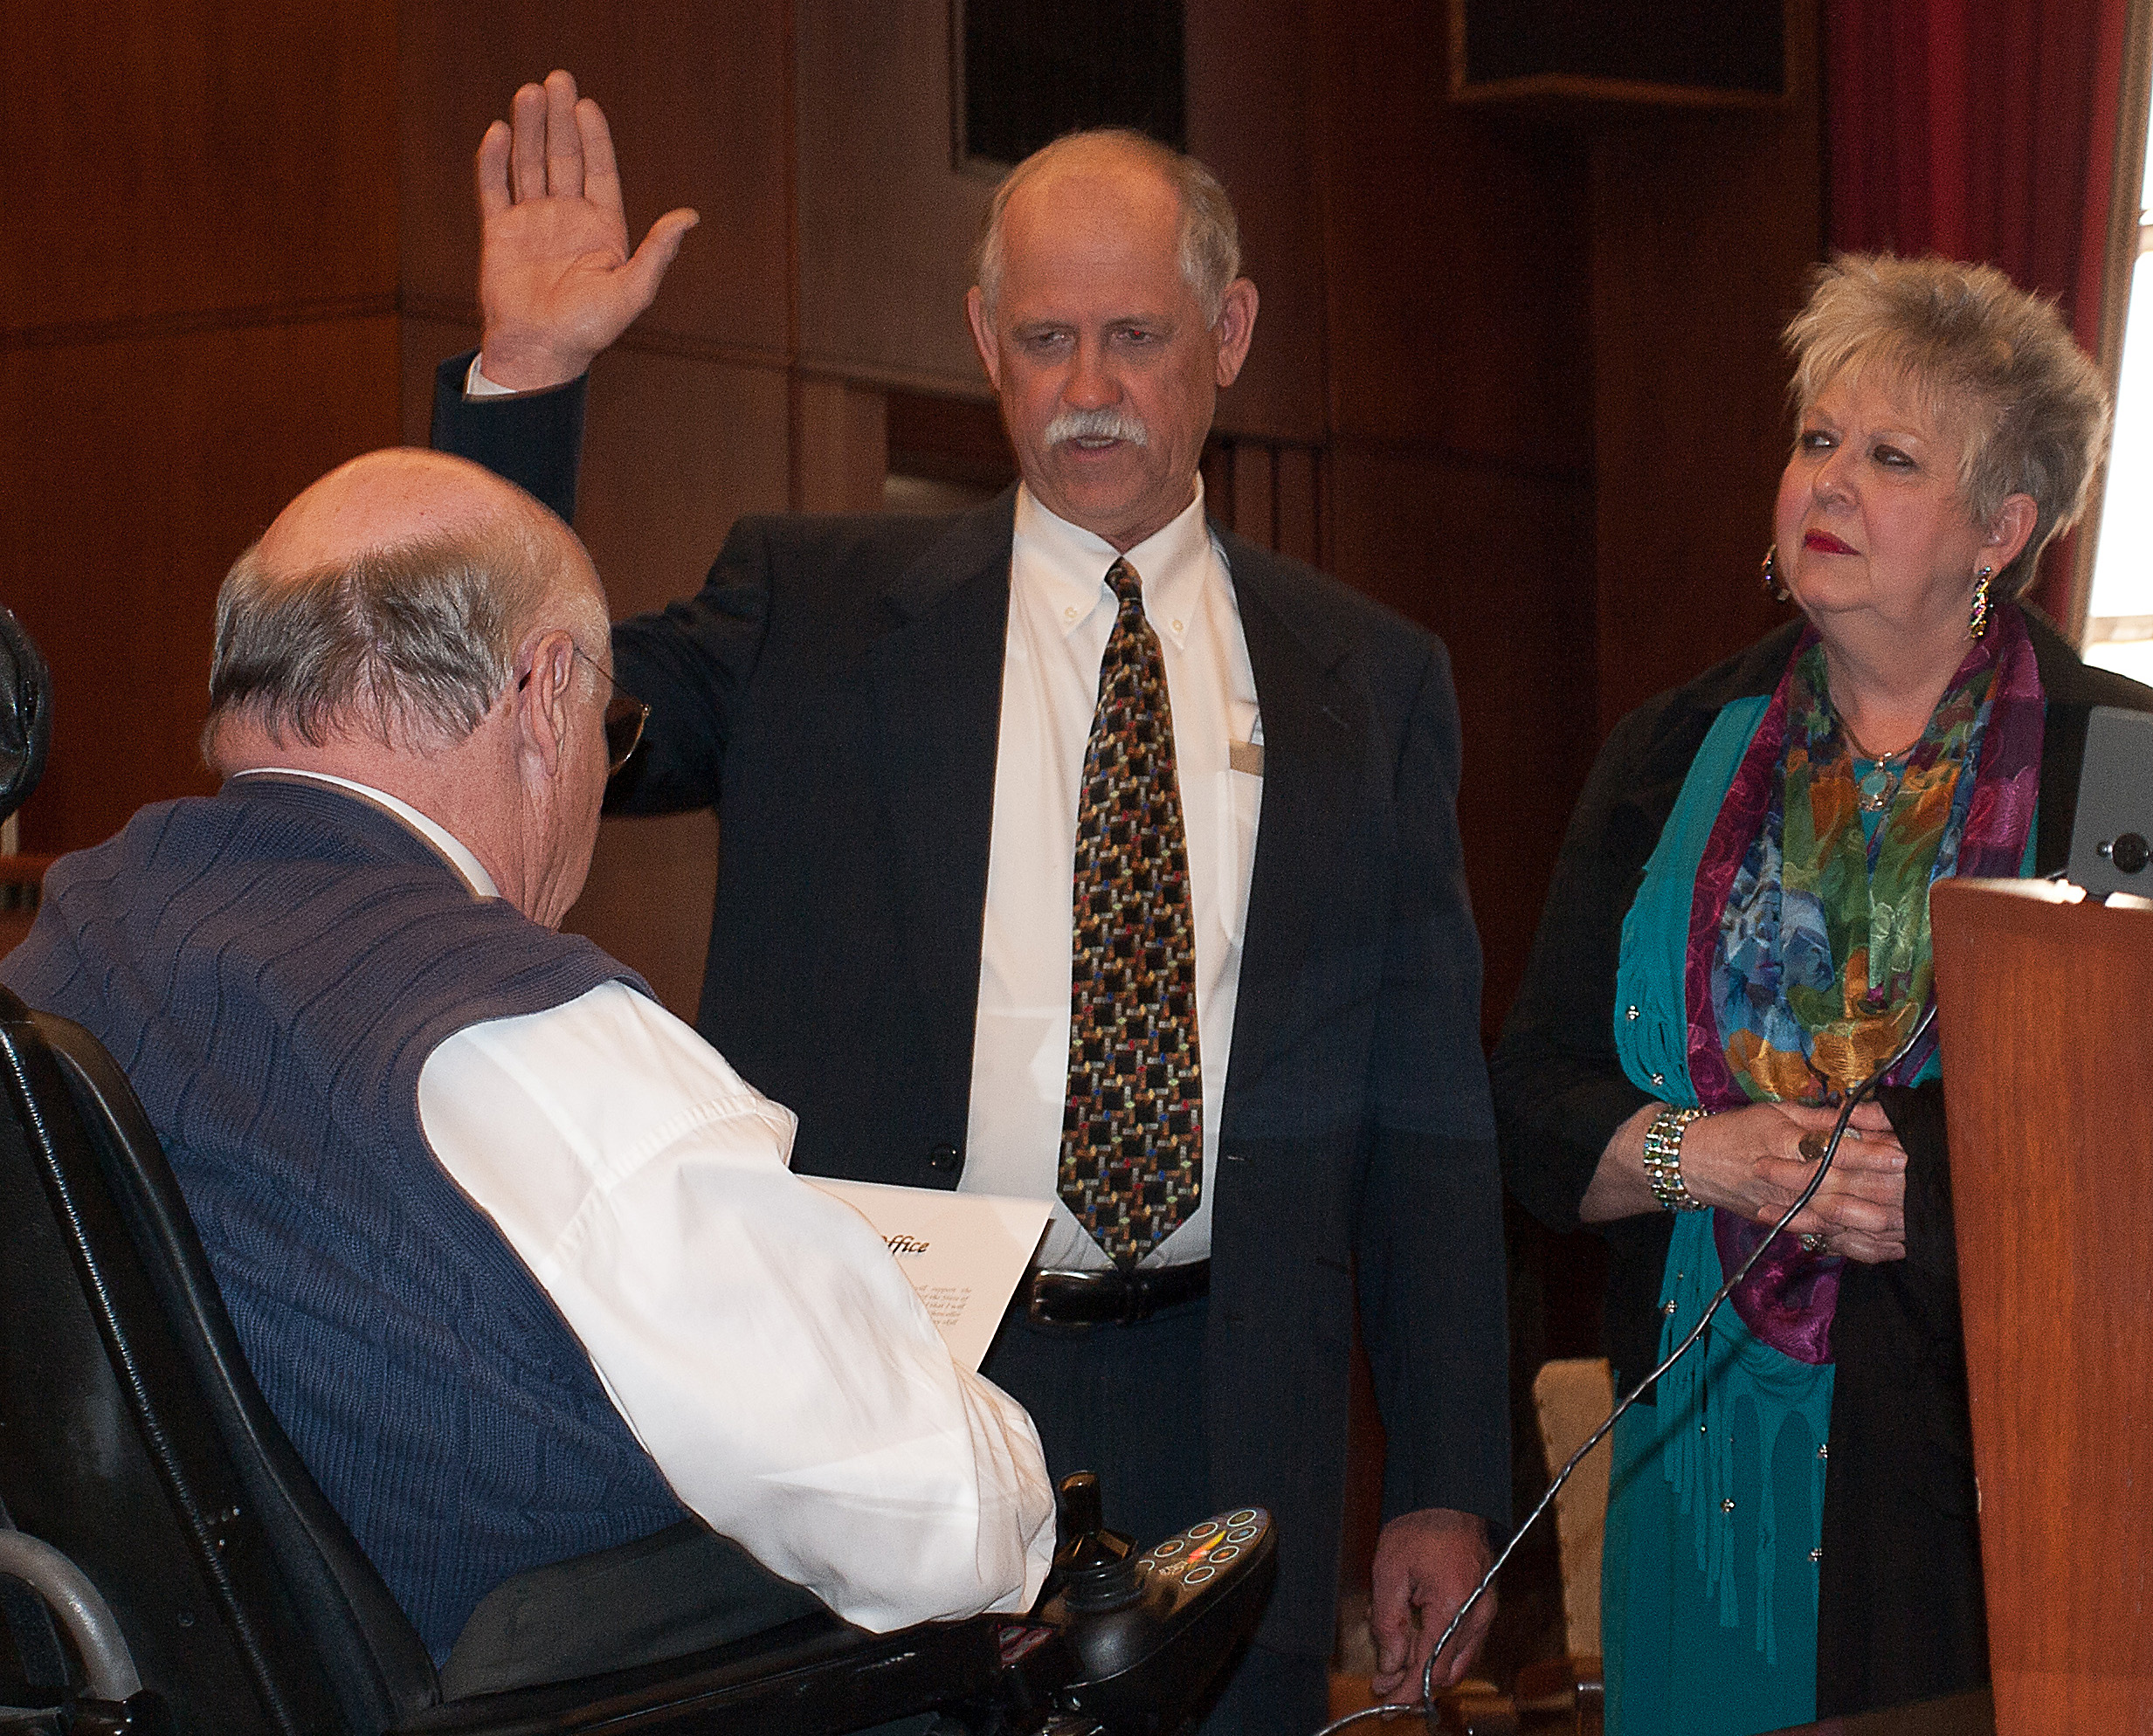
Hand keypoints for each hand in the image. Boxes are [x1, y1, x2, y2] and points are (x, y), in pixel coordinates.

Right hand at [475, 69, 698, 390]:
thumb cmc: (589, 329)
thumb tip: (690, 217)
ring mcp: (533, 222)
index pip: (599, 170)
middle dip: (559, 120)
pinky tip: (497, 131)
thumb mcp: (633, 291)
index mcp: (602, 228)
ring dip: (528, 130)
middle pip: (563, 157)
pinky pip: (494, 189)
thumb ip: (659, 252)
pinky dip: (493, 162)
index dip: (594, 137)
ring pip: (529, 165)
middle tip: (557, 79)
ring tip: (528, 93)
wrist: (539, 351)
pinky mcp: (500, 232)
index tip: (587, 105)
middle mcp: (568, 218)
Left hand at [1367, 1507, 1493, 1700]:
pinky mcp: (1484, 1608)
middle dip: (1412, 1682)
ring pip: (1455, 1662)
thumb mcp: (1389, 1572)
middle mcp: (1476, 1615)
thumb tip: (1390, 1665)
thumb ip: (1388, 1622)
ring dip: (1425, 1668)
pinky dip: (1439, 1652)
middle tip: (1383, 1684)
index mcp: (1453, 1606)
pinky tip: (1415, 1640)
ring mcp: (1484, 1613)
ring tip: (1394, 1661)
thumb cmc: (1420, 1527)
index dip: (1405, 1690)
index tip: (1386, 1703)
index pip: (1428, 1666)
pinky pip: (1463, 1645)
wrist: (1449, 1499)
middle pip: (1445, 1671)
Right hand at [1680, 1100, 1908, 1263]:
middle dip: (1881, 1189)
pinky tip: (1882, 1244)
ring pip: (1834, 1217)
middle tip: (1916, 1189)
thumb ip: (1826, 1117)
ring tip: (1905, 1221)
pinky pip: (1823, 1237)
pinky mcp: (1786, 1224)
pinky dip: (1853, 1243)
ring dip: (1872, 1221)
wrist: (1694, 1162)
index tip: (1904, 1154)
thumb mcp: (1778, 1111)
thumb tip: (1869, 1114)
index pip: (1835, 1149)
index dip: (1871, 1154)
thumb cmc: (1739, 1130)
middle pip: (1840, 1187)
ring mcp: (1786, 1205)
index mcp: (1786, 1143)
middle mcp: (1787, 1177)